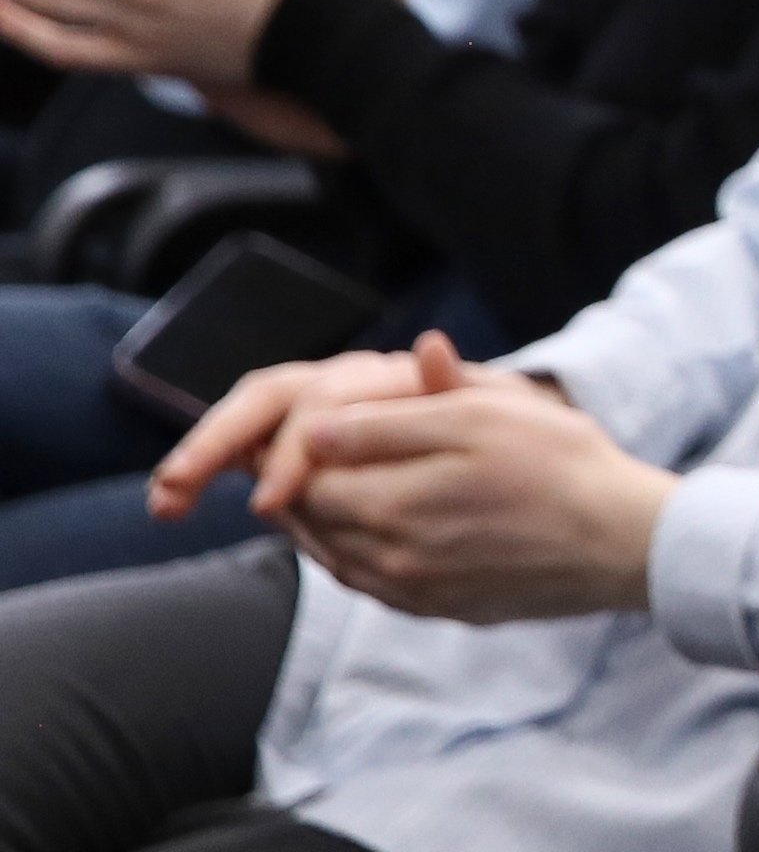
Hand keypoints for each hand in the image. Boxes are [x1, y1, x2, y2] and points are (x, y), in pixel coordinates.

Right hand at [147, 332, 491, 520]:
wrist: (502, 451)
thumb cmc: (498, 433)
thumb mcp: (489, 411)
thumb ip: (455, 390)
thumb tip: (433, 345)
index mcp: (374, 380)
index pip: (316, 403)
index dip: (292, 452)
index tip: (271, 503)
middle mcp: (332, 388)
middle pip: (261, 401)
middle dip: (215, 442)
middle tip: (175, 489)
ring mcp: (307, 414)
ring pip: (242, 424)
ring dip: (198, 458)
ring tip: (164, 504)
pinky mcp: (289, 444)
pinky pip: (240, 452)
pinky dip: (206, 473)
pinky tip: (174, 506)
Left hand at [264, 332, 673, 620]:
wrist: (625, 542)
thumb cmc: (561, 465)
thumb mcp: (481, 414)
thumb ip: (389, 421)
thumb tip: (316, 428)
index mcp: (392, 504)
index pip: (302, 478)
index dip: (296, 450)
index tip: (305, 427)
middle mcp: (391, 558)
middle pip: (312, 521)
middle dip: (302, 486)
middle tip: (309, 453)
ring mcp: (416, 591)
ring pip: (336, 556)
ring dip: (323, 522)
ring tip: (336, 486)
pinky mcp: (441, 609)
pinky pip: (370, 585)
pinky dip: (355, 555)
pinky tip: (374, 529)